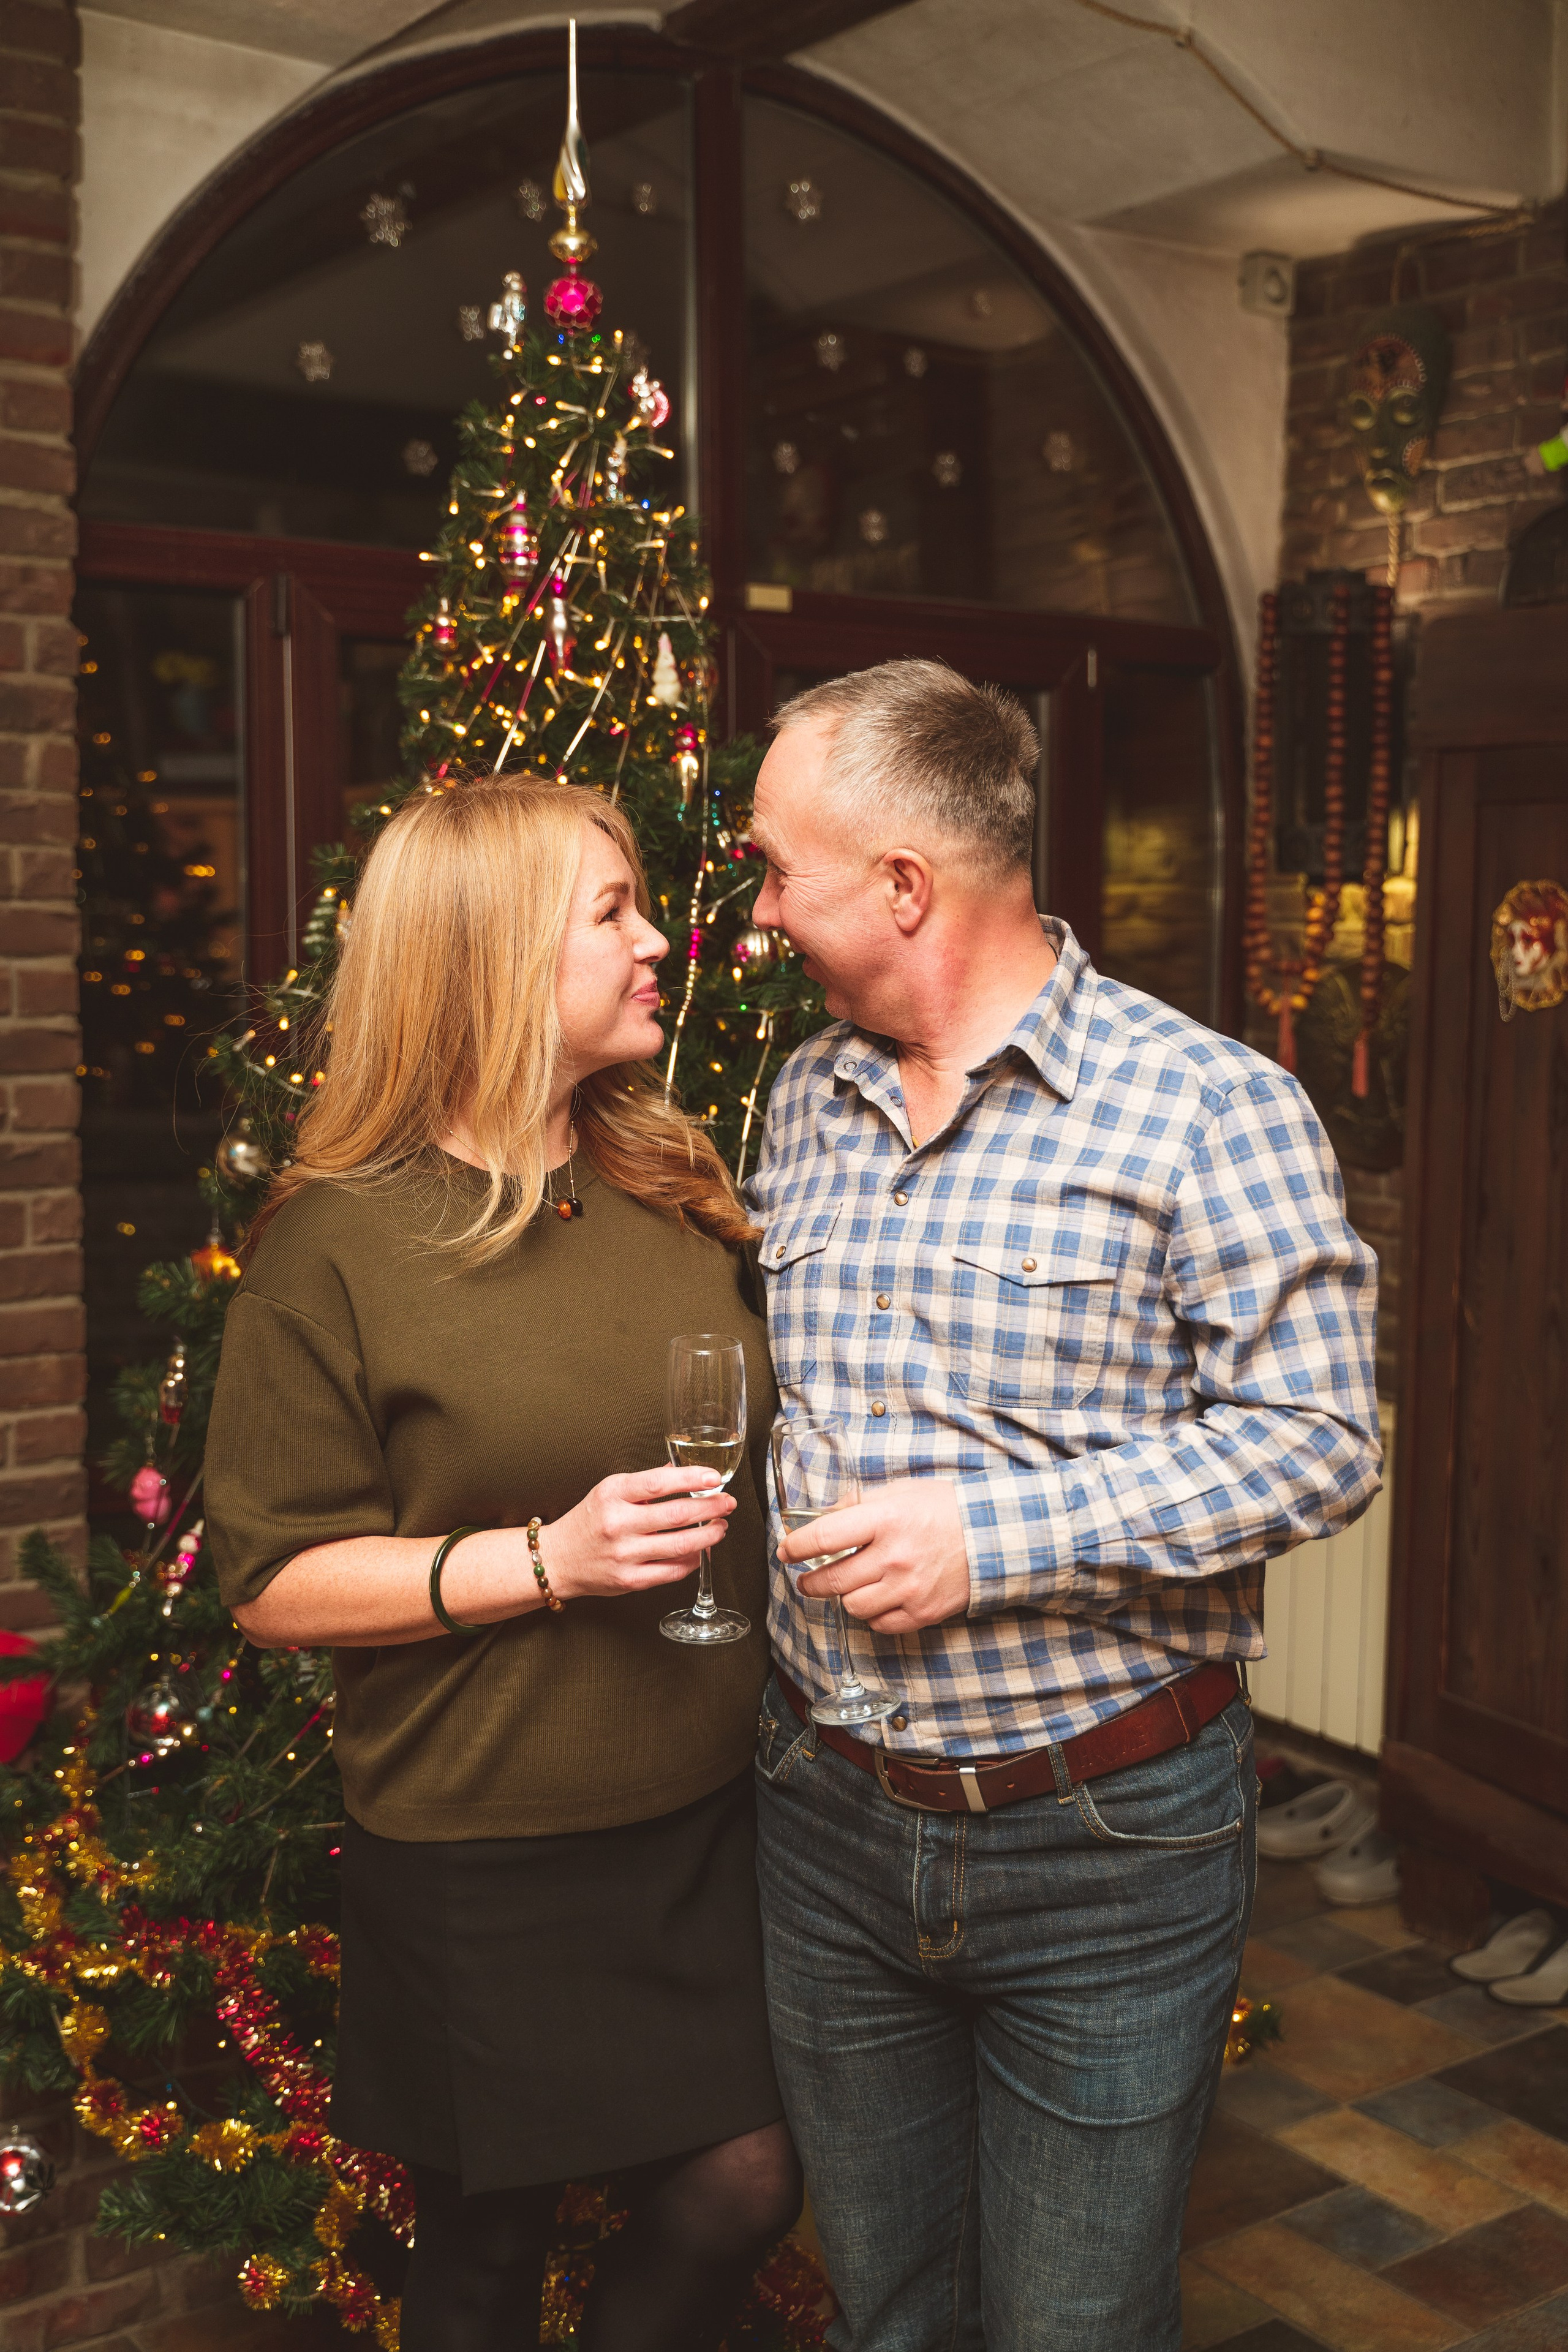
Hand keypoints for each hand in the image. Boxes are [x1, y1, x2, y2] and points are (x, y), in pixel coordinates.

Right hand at [538, 1466, 734, 1602]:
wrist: (557, 1559)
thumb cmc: (588, 1522)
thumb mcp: (609, 1491)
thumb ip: (645, 1482)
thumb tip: (679, 1470)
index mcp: (612, 1494)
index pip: (659, 1483)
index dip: (692, 1479)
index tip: (714, 1478)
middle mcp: (617, 1524)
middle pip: (677, 1514)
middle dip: (711, 1508)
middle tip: (727, 1503)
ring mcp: (624, 1554)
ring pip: (681, 1545)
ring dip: (709, 1535)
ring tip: (720, 1527)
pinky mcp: (629, 1580)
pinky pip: (672, 1570)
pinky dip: (693, 1559)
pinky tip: (701, 1550)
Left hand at [782, 1477, 969, 1634]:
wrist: (995, 1536)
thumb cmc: (947, 1509)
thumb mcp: (901, 1492)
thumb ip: (860, 1503)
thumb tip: (825, 1514)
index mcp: (885, 1519)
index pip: (825, 1537)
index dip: (797, 1546)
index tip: (786, 1550)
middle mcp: (894, 1557)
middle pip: (833, 1579)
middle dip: (811, 1581)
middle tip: (806, 1579)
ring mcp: (909, 1589)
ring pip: (853, 1606)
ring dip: (845, 1597)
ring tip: (848, 1586)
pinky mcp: (922, 1613)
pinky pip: (880, 1624)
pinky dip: (872, 1615)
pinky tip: (877, 1599)